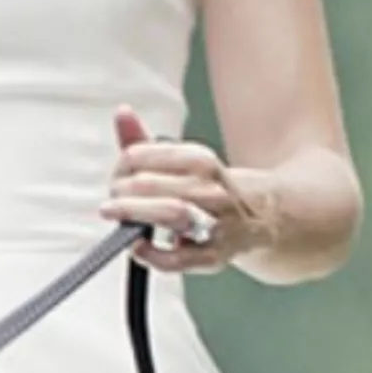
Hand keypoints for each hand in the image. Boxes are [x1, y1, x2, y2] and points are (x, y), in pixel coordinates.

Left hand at [105, 107, 255, 271]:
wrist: (259, 219)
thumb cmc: (208, 190)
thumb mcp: (182, 161)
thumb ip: (145, 142)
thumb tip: (122, 113)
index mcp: (202, 161)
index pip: (147, 155)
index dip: (123, 164)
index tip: (117, 173)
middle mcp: (211, 190)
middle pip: (151, 185)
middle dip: (122, 191)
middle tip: (111, 196)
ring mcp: (214, 224)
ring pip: (170, 214)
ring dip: (133, 213)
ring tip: (113, 213)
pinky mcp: (213, 256)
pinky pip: (177, 259)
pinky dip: (151, 254)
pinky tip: (136, 246)